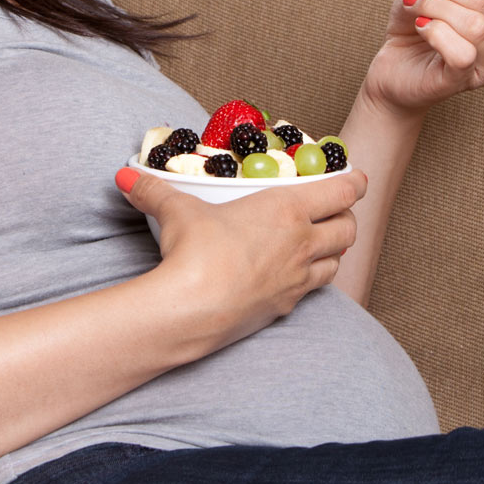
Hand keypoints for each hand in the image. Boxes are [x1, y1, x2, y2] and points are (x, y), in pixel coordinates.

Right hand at [116, 166, 363, 343]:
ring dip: (333, 250)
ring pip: (337, 261)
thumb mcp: (175, 212)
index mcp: (286, 209)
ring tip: (319, 242)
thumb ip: (154, 191)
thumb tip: (126, 175)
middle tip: (335, 210)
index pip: (341, 191)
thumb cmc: (194, 253)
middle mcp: (301, 242)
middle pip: (348, 228)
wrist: (192, 309)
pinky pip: (314, 290)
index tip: (356, 176)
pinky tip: (295, 277)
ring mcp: (298, 278)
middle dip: (346, 217)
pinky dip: (313, 280)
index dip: (355, 182)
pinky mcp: (286, 307)